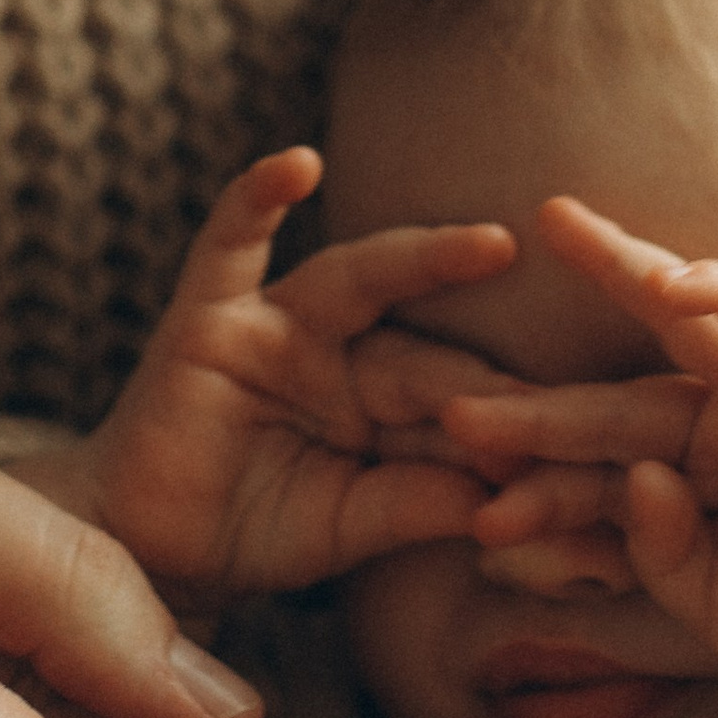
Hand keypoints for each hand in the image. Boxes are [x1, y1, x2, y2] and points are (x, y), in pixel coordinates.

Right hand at [59, 149, 517, 597]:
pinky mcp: (208, 318)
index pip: (457, 403)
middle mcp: (340, 353)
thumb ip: (416, 503)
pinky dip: (255, 201)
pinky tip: (295, 166)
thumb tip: (506, 499)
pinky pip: (229, 246)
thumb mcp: (350, 523)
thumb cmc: (254, 532)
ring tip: (491, 245)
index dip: (504, 427)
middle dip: (480, 373)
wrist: (148, 552)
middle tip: (551, 391)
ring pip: (358, 281)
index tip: (569, 452)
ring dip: (423, 259)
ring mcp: (277, 327)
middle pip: (425, 348)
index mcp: (385, 404)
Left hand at [448, 200, 717, 695]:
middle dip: (535, 404)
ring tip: (559, 228)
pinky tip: (675, 277)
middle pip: (614, 397)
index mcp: (684, 479)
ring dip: (624, 273)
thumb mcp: (699, 596)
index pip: (591, 464)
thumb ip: (650, 544)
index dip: (529, 473)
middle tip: (453, 399)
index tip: (463, 493)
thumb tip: (633, 480)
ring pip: (687, 327)